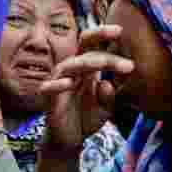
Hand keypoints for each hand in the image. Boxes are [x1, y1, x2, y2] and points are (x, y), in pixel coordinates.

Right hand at [38, 25, 132, 155]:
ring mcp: (59, 82)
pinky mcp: (49, 99)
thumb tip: (107, 84)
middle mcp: (73, 70)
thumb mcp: (105, 108)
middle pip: (83, 45)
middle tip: (118, 32)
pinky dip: (58, 84)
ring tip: (106, 63)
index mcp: (87, 68)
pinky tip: (68, 83)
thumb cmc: (86, 118)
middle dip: (99, 35)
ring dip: (90, 62)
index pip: (95, 46)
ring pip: (72, 64)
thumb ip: (109, 96)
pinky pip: (51, 88)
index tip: (122, 31)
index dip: (106, 36)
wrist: (69, 140)